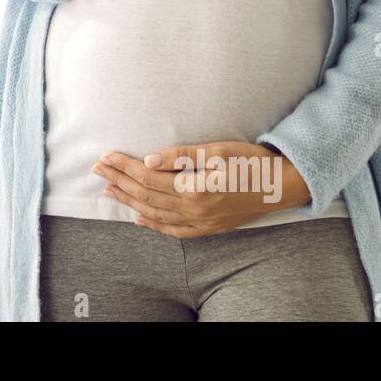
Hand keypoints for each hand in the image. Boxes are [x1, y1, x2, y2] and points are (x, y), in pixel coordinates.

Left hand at [89, 141, 312, 236]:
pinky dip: (153, 224)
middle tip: (97, 169)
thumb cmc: (252, 161)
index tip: (105, 156)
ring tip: (109, 189)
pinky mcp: (208, 228)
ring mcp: (201, 223)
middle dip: (119, 181)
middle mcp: (194, 210)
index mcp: (195, 188)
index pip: (147, 178)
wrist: (283, 185)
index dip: (124, 166)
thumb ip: (181, 156)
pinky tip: (139, 217)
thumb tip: (148, 161)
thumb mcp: (218, 150)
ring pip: (155, 214)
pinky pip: (173, 231)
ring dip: (129, 201)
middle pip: (146, 196)